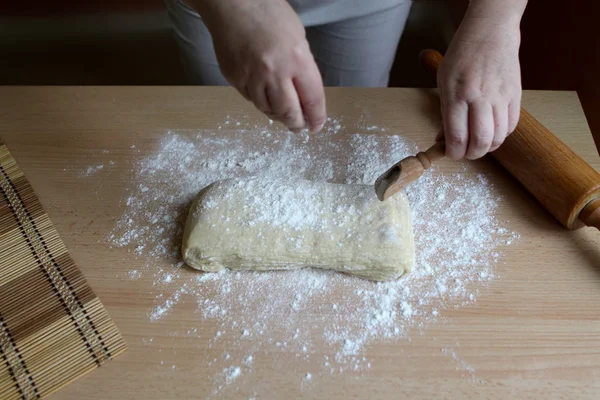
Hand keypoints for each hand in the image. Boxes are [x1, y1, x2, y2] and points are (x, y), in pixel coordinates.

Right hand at [193, 0, 326, 132]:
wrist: (231, 3)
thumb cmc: (268, 12)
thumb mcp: (298, 37)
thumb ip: (302, 66)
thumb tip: (304, 93)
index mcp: (297, 59)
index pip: (312, 100)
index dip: (316, 118)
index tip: (316, 126)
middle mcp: (275, 72)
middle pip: (288, 112)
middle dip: (296, 123)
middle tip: (299, 126)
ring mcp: (252, 77)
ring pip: (267, 109)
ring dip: (277, 115)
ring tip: (282, 114)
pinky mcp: (234, 78)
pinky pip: (250, 99)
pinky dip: (260, 101)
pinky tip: (264, 96)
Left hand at [436, 0, 526, 159]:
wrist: (490, 33)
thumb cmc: (462, 57)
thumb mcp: (444, 83)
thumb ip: (444, 113)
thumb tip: (444, 140)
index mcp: (457, 94)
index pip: (457, 136)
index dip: (454, 153)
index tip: (451, 154)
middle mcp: (480, 97)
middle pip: (481, 141)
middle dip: (472, 155)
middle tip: (466, 153)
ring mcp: (500, 96)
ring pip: (499, 137)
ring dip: (487, 147)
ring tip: (478, 143)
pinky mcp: (515, 95)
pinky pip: (511, 125)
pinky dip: (501, 135)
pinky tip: (492, 131)